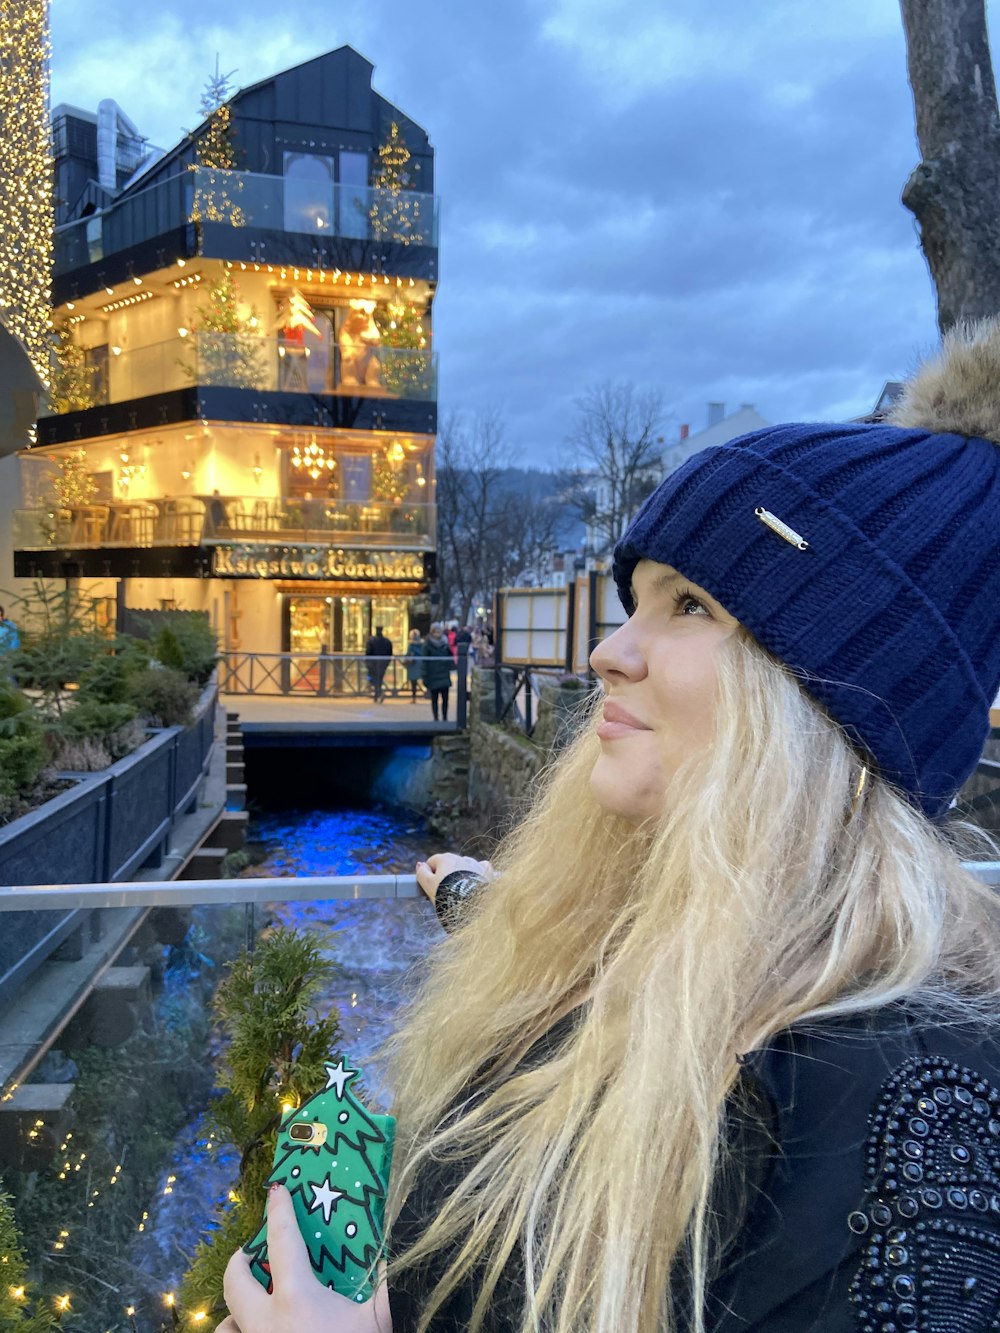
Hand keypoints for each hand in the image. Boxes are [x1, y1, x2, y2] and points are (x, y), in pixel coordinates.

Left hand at [221, 1185, 391, 1331]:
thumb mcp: (378, 1318)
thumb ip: (385, 1280)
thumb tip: (397, 1242)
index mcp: (296, 1299)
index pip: (281, 1240)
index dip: (279, 1210)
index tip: (276, 1191)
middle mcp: (265, 1323)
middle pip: (235, 1282)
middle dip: (240, 1262)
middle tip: (254, 1253)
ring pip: (226, 1326)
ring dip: (238, 1311)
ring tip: (256, 1304)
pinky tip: (260, 1331)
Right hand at [415, 853, 493, 904]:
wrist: (471, 904)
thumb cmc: (447, 894)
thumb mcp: (428, 886)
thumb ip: (421, 873)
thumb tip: (420, 865)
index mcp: (445, 858)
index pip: (433, 862)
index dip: (429, 875)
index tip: (430, 888)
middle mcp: (461, 858)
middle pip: (449, 864)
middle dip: (446, 876)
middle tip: (444, 893)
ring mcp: (475, 864)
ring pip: (465, 866)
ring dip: (462, 875)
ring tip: (460, 892)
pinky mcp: (487, 872)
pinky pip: (482, 868)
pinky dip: (478, 874)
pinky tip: (476, 884)